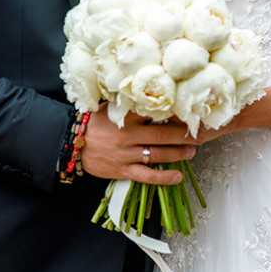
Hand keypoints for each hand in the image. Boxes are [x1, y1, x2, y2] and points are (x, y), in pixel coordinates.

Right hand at [81, 106, 196, 184]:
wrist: (71, 143)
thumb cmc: (93, 122)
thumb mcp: (110, 107)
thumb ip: (130, 103)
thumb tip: (154, 93)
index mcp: (125, 117)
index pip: (154, 112)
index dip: (173, 112)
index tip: (189, 111)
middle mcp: (128, 136)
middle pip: (161, 135)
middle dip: (182, 135)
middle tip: (198, 133)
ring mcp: (126, 155)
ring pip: (157, 155)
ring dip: (178, 153)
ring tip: (192, 151)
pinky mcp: (123, 171)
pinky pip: (146, 176)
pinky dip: (163, 178)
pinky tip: (178, 176)